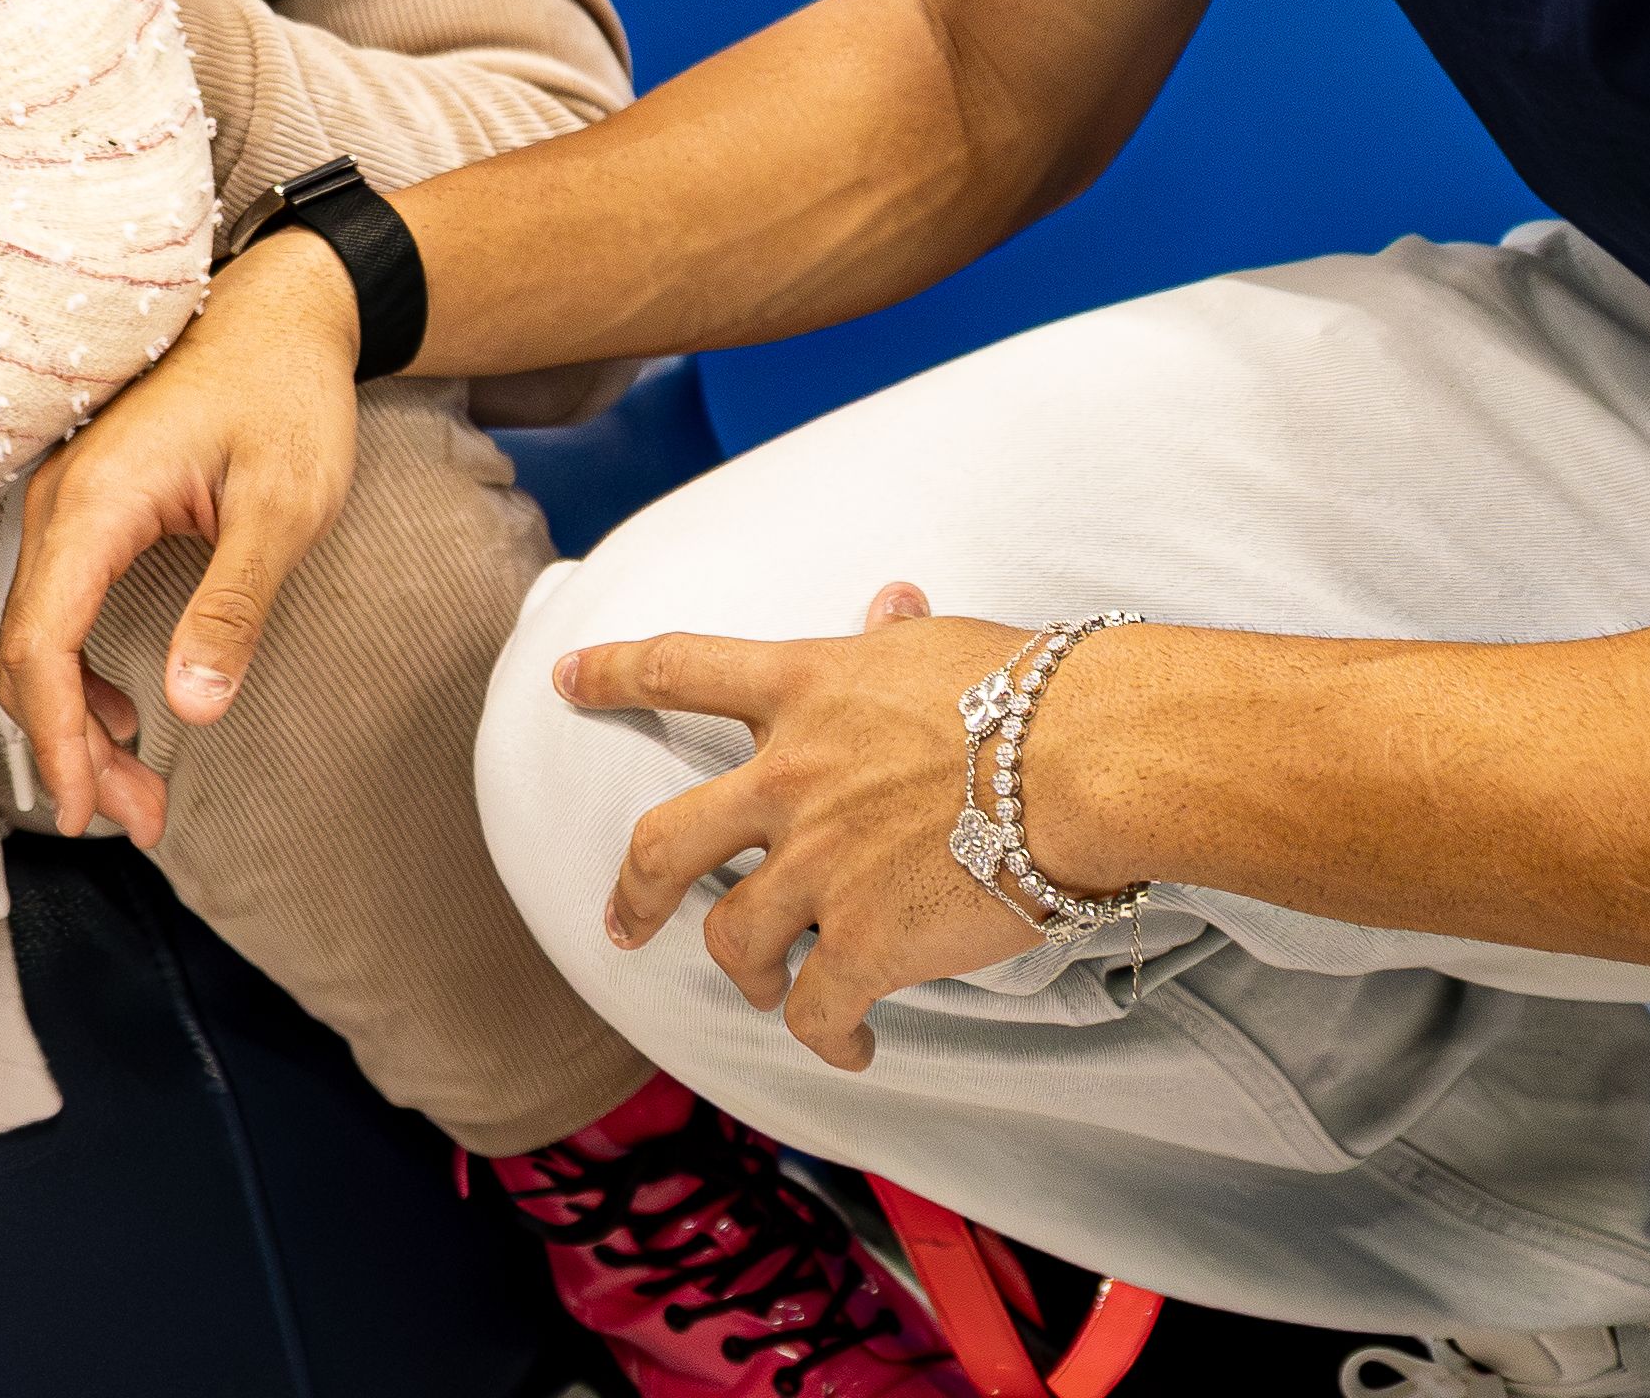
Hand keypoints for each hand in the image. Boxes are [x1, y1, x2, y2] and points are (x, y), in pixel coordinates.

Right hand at [0, 234, 363, 851]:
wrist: (285, 311)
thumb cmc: (286, 392)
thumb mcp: (282, 508)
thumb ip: (232, 608)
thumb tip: (192, 707)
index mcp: (96, 504)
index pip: (41, 644)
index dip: (56, 739)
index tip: (87, 809)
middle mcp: (61, 504)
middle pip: (30, 654)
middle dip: (72, 749)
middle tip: (138, 818)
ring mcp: (67, 504)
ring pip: (40, 637)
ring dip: (76, 719)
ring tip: (137, 786)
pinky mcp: (87, 509)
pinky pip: (56, 607)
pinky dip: (78, 674)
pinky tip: (122, 714)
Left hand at [563, 585, 1087, 1071]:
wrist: (1082, 759)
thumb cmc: (1036, 691)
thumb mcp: (947, 643)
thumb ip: (899, 635)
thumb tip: (890, 601)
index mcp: (804, 691)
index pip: (680, 668)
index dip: (613, 674)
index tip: (567, 680)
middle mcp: (789, 779)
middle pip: (665, 842)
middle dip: (635, 891)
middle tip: (623, 923)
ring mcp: (817, 867)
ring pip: (733, 940)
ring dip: (747, 975)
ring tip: (774, 992)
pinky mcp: (862, 944)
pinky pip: (813, 1012)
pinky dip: (825, 1040)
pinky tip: (851, 1048)